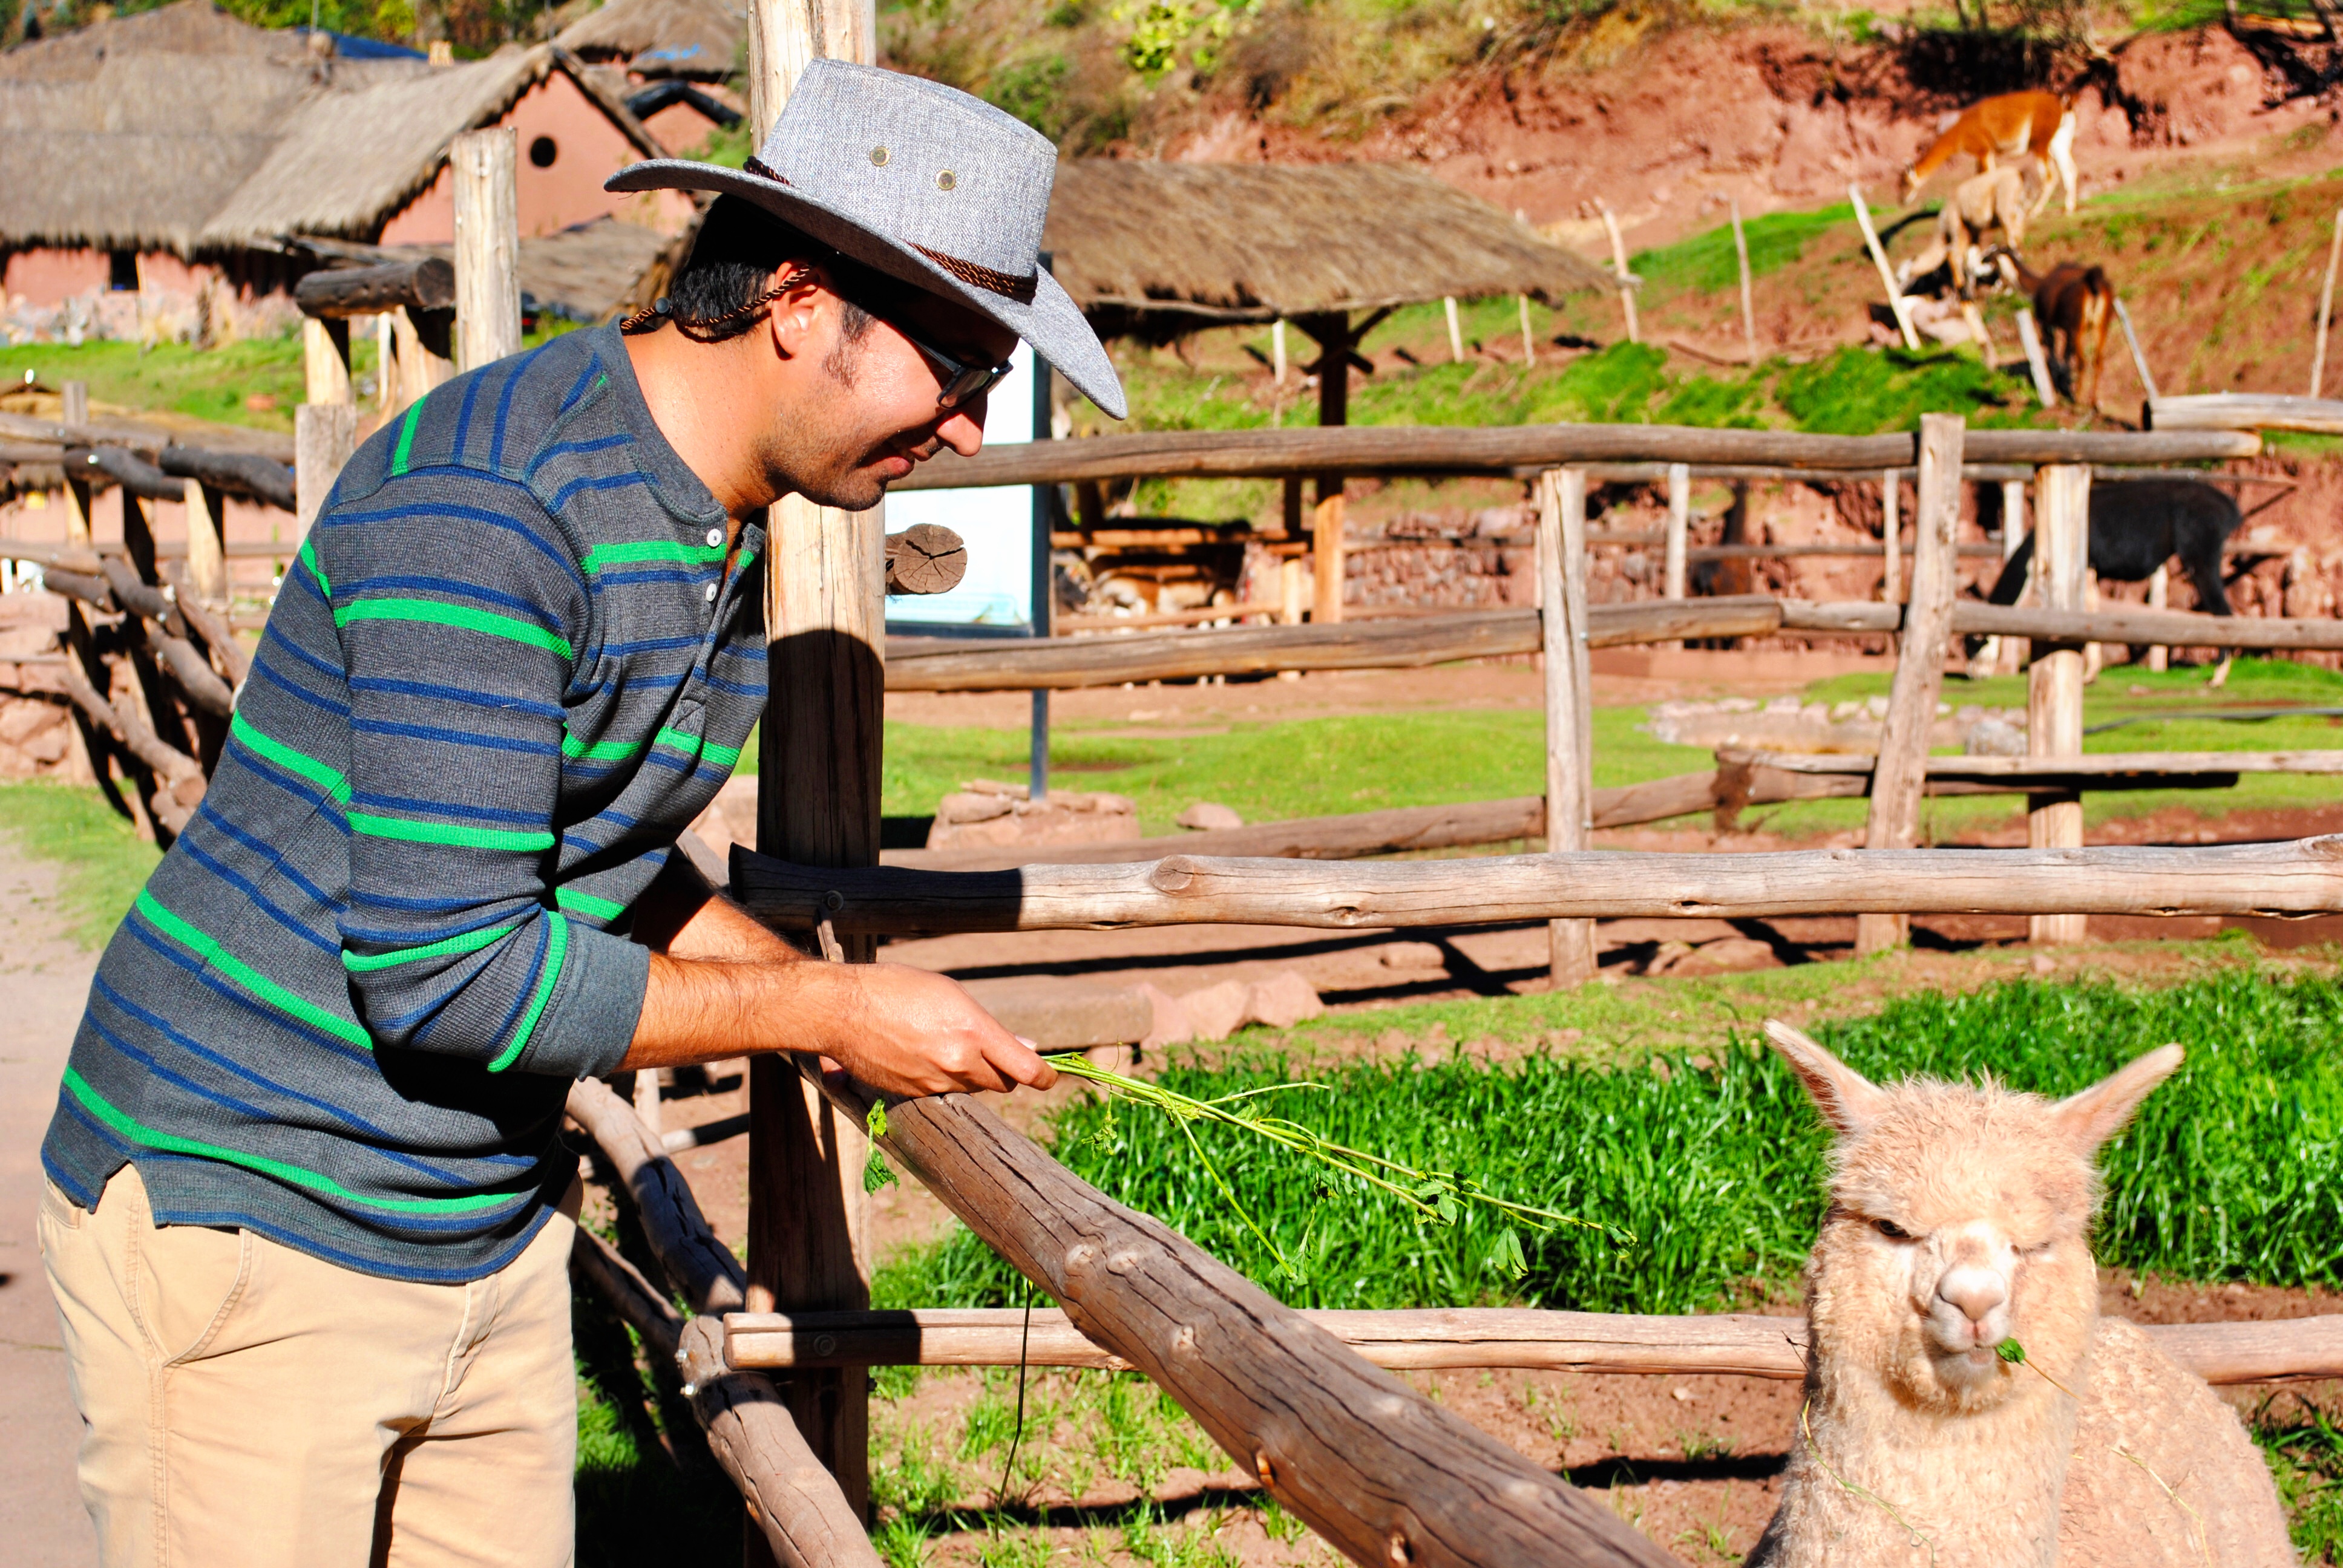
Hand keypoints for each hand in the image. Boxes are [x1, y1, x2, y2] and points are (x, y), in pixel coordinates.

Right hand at [816, 963, 1056, 1098]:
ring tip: (948, 1042)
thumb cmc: (896, 988)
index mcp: (972, 1030)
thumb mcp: (950, 994)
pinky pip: (944, 1092)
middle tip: (994, 1050)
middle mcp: (957, 1061)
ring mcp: (934, 1082)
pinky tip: (924, 1053)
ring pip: (972, 1088)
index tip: (1049, 1076)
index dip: (1044, 1076)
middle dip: (1004, 1070)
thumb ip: (990, 1027)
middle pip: (1002, 1082)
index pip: (1025, 1069)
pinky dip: (945, 1079)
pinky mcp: (913, 1094)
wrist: (840, 1009)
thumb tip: (1027, 1047)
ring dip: (973, 1073)